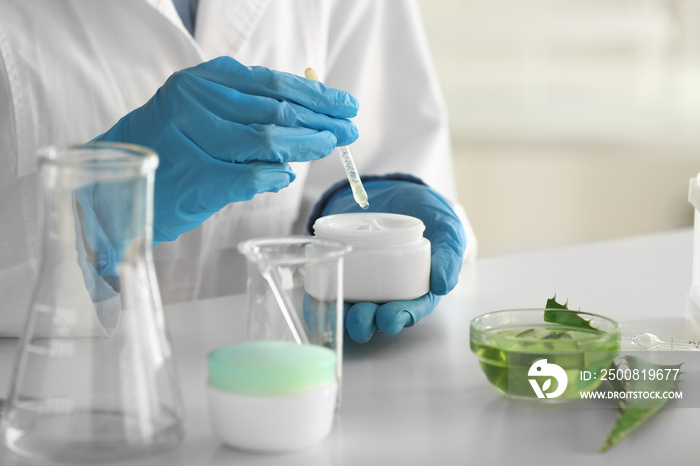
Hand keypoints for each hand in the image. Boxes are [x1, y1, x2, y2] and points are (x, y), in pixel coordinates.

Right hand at [95, 56, 358, 243]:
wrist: (109, 189)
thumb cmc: (163, 150)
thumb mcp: (199, 115)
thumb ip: (246, 112)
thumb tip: (305, 117)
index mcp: (200, 81)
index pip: (271, 83)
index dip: (314, 94)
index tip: (342, 104)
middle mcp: (196, 102)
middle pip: (277, 109)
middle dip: (321, 120)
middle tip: (349, 128)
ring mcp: (195, 139)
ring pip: (270, 139)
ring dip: (307, 145)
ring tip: (330, 147)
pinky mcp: (197, 178)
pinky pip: (253, 174)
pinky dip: (276, 175)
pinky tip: (287, 173)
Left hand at [311, 175, 466, 341]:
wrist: (396, 190)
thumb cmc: (429, 214)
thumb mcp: (447, 229)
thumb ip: (450, 253)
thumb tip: (442, 285)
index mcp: (415, 288)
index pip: (409, 309)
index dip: (400, 317)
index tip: (391, 318)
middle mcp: (387, 291)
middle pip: (377, 315)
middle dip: (368, 322)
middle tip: (362, 319)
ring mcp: (361, 282)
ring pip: (351, 308)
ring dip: (344, 316)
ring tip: (342, 313)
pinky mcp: (339, 269)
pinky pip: (327, 290)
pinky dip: (319, 300)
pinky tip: (316, 303)